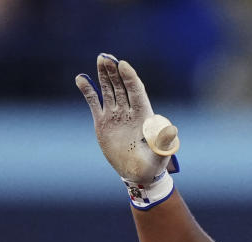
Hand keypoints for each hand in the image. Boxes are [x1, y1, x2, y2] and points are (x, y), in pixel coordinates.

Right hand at [75, 54, 178, 183]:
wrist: (138, 173)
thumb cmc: (153, 164)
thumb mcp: (160, 154)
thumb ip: (163, 142)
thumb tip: (170, 130)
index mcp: (144, 116)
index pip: (137, 92)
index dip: (131, 78)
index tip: (124, 65)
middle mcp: (130, 112)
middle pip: (122, 87)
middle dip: (115, 72)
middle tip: (107, 57)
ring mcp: (116, 116)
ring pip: (109, 91)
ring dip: (104, 76)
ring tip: (100, 59)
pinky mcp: (103, 122)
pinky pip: (95, 103)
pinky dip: (89, 91)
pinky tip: (81, 79)